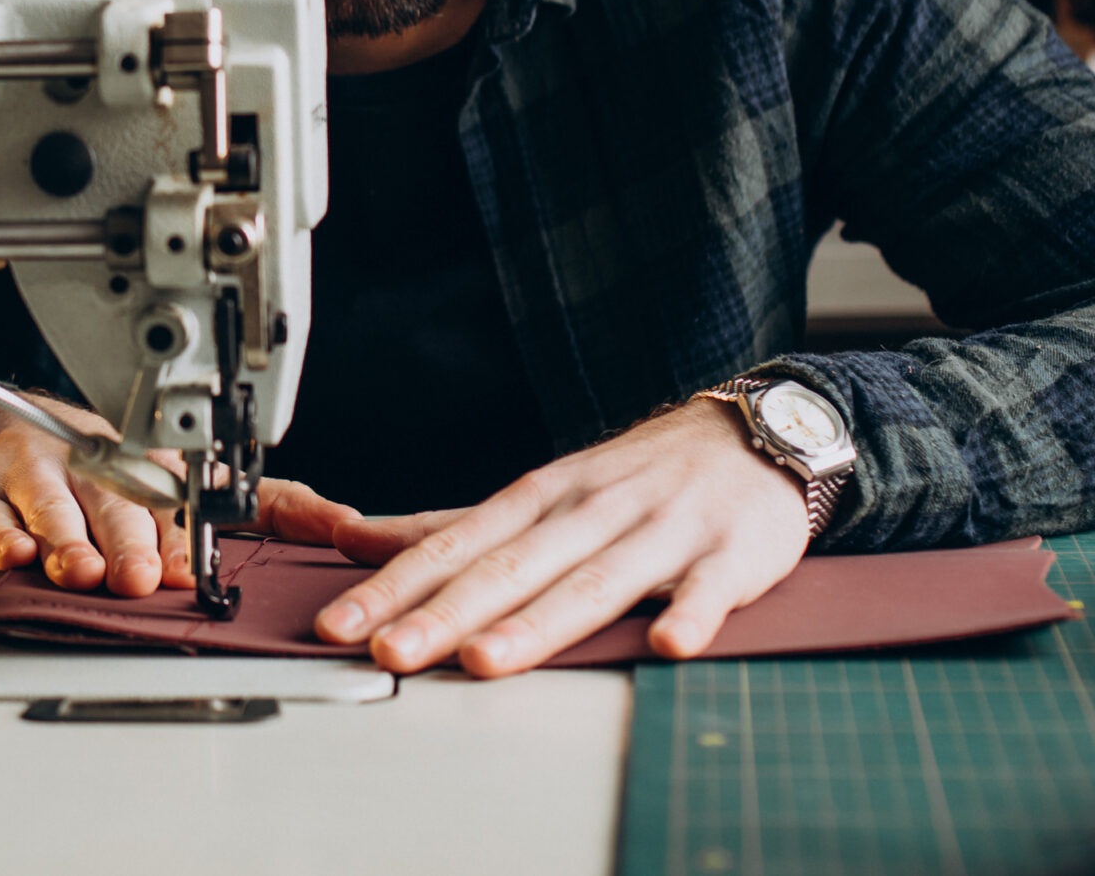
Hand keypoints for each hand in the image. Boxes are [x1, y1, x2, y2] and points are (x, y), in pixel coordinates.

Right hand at [0, 394, 362, 597]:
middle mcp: (93, 464)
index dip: (179, 533)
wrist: (0, 436)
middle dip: (128, 541)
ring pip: (52, 505)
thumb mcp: (184, 482)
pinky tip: (13, 553)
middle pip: (115, 502)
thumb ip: (268, 504)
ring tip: (78, 570)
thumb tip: (347, 523)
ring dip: (65, 539)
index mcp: (149, 464)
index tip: (192, 567)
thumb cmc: (105, 473)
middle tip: (139, 577)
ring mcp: (35, 473)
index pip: (177, 498)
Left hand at [310, 398, 810, 675]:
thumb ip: (455, 527)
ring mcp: (662, 532)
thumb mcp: (541, 492)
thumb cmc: (635, 478)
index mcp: (540, 499)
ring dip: (538, 622)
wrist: (754, 435)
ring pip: (593, 581)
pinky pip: (709, 590)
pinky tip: (667, 643)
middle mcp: (591, 511)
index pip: (453, 545)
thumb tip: (359, 541)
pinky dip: (690, 614)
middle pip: (509, 568)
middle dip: (444, 613)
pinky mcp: (730, 557)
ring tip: (486, 659)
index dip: (394, 586)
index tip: (341, 624)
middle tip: (388, 651)